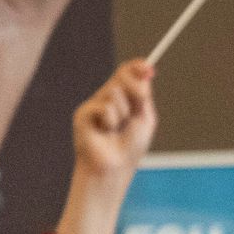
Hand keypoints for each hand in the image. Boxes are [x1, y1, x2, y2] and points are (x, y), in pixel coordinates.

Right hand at [69, 59, 156, 185]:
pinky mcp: (83, 113)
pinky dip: (111, 121)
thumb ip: (143, 95)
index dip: (137, 66)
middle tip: (139, 106)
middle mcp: (106, 97)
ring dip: (123, 112)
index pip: (127, 71)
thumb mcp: (144, 117)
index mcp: (123, 97)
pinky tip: (105, 132)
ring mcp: (94, 104)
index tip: (150, 69)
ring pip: (114, 91)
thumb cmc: (130, 147)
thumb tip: (145, 73)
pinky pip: (104, 107)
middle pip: (121, 74)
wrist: (114, 167)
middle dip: (136, 89)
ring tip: (117, 129)